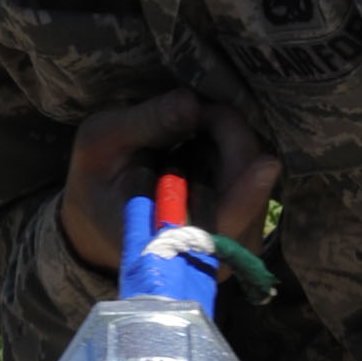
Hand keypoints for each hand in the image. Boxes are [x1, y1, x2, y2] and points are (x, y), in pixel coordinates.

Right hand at [58, 93, 282, 276]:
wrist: (98, 217)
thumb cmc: (96, 182)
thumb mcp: (100, 143)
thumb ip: (144, 124)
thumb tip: (191, 103)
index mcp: (162, 246)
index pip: (216, 230)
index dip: (244, 198)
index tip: (265, 163)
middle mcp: (205, 256)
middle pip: (245, 195)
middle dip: (230, 138)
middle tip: (199, 109)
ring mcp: (229, 246)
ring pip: (254, 185)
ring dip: (232, 144)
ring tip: (191, 129)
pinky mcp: (243, 229)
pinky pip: (254, 183)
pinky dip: (234, 153)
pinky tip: (204, 146)